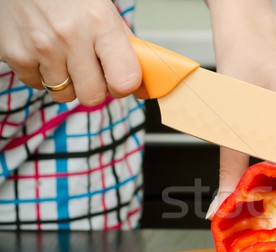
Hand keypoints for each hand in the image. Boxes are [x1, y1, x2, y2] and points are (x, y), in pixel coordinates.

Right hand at [0, 0, 140, 105]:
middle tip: (90, 69)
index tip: (119, 80)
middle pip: (93, 97)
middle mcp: (71, 36)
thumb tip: (141, 85)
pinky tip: (43, 50)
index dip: (123, 86)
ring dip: (67, 82)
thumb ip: (124, 46)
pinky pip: (36, 84)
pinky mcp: (15, 53)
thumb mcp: (104, 11)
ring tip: (64, 55)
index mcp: (101, 23)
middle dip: (94, 88)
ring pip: (63, 95)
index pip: (124, 80)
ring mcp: (41, 47)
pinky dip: (41, 73)